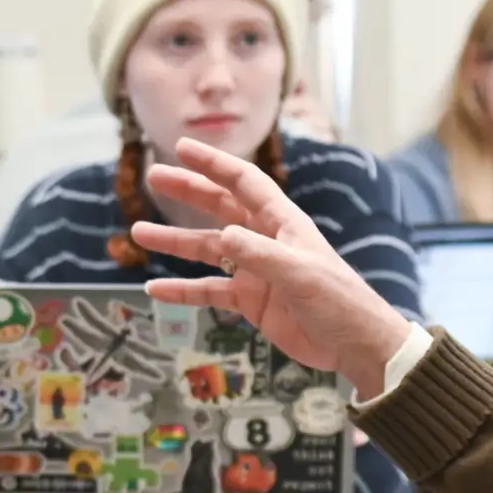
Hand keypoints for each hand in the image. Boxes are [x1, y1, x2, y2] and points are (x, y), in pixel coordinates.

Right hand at [132, 138, 415, 396]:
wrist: (354, 344)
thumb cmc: (338, 300)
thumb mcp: (299, 273)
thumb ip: (259, 254)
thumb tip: (222, 237)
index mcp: (282, 222)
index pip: (244, 182)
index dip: (214, 163)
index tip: (182, 147)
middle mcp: (265, 240)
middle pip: (219, 208)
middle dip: (188, 191)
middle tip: (154, 176)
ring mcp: (255, 270)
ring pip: (207, 249)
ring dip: (175, 241)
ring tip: (138, 233)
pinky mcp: (251, 301)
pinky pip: (209, 290)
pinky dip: (183, 291)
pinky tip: (156, 290)